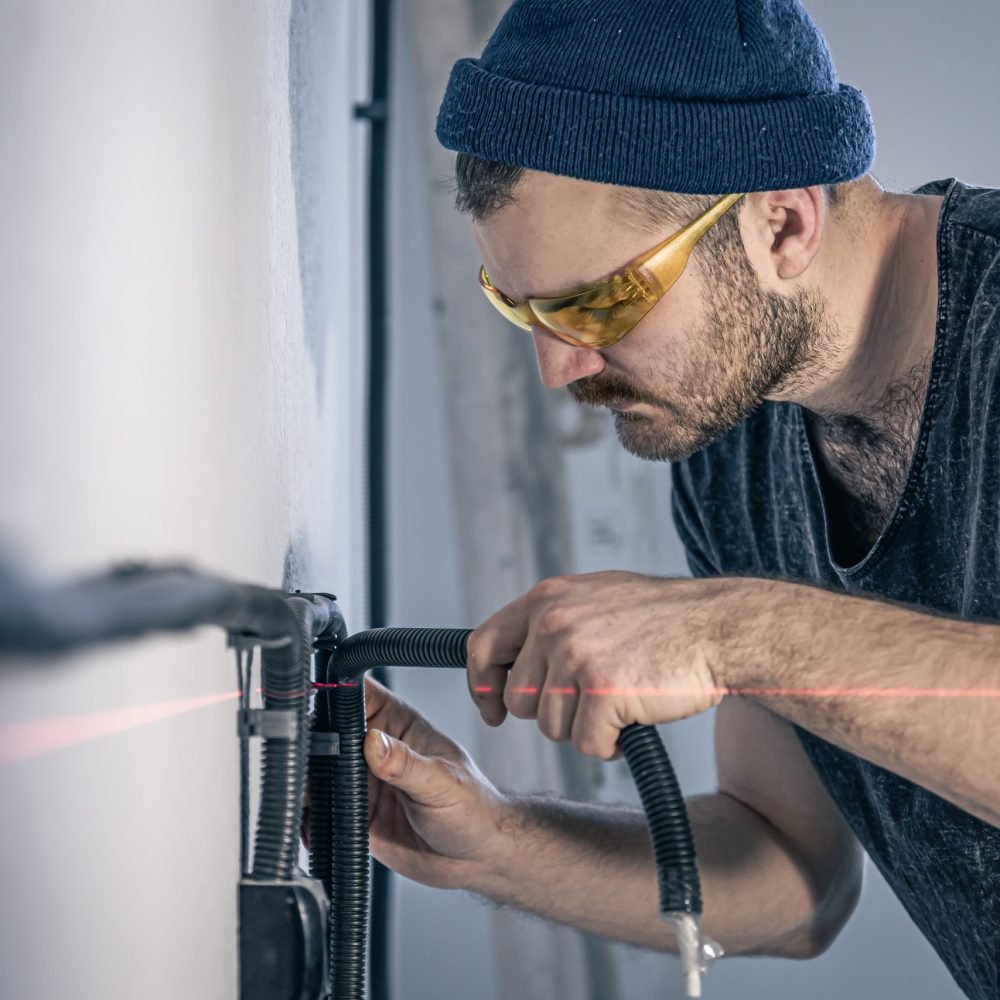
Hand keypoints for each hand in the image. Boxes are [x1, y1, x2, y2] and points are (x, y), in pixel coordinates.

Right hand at [306, 675, 512, 891]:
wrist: (477, 858)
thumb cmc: (474, 809)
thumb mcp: (442, 783)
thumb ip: (406, 764)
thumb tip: (373, 743)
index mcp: (401, 726)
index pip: (361, 695)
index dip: (336, 692)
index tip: (316, 703)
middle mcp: (378, 750)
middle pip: (330, 732)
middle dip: (312, 742)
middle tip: (305, 761)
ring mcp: (366, 782)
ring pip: (321, 772)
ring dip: (307, 782)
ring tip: (306, 795)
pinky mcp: (358, 814)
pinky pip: (324, 811)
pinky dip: (311, 817)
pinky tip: (312, 823)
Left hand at [467, 572, 736, 759]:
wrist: (720, 627)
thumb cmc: (664, 619)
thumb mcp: (596, 598)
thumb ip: (553, 621)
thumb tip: (513, 660)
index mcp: (546, 598)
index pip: (482, 646)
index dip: (483, 686)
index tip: (494, 711)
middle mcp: (554, 623)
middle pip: (519, 700)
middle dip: (552, 713)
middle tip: (592, 703)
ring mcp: (577, 656)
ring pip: (551, 727)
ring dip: (585, 728)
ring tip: (622, 703)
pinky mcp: (603, 691)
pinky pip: (587, 745)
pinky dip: (611, 745)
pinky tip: (634, 720)